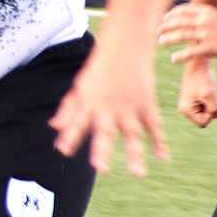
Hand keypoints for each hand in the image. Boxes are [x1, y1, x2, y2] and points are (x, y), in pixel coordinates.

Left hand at [49, 45, 167, 176]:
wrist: (125, 42)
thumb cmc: (100, 65)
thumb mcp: (80, 85)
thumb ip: (69, 108)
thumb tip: (53, 127)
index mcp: (88, 101)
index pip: (76, 121)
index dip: (69, 135)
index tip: (62, 150)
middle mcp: (107, 106)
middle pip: (104, 130)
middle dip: (101, 149)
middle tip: (100, 168)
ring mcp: (128, 106)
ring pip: (132, 134)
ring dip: (135, 154)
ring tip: (138, 174)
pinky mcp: (145, 102)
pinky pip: (153, 125)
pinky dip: (159, 141)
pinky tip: (163, 157)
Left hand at [157, 2, 216, 61]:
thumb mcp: (216, 16)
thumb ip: (201, 16)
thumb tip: (184, 17)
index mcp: (206, 11)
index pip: (183, 10)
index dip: (170, 14)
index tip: (163, 18)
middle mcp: (204, 21)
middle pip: (178, 22)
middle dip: (166, 26)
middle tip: (158, 31)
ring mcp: (206, 34)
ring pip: (181, 35)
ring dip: (168, 39)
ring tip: (161, 42)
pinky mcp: (209, 47)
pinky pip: (190, 52)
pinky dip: (180, 56)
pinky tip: (173, 59)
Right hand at [177, 59, 216, 127]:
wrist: (198, 64)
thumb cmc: (203, 79)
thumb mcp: (210, 95)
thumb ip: (214, 110)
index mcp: (185, 110)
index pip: (203, 123)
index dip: (210, 114)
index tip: (209, 100)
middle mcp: (185, 110)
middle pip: (205, 119)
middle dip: (211, 109)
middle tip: (209, 95)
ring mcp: (189, 105)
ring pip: (207, 113)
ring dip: (212, 104)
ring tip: (208, 91)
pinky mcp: (194, 100)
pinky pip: (206, 107)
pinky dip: (211, 100)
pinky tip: (207, 91)